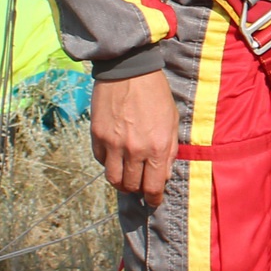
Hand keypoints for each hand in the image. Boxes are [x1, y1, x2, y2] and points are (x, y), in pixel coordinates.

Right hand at [91, 70, 179, 206]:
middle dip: (137, 190)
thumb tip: (163, 175)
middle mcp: (135, 150)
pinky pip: (101, 161)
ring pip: (113, 179)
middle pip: (131, 186)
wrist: (129, 71)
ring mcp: (114, 144)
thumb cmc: (156, 95)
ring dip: (120, 181)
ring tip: (126, 175)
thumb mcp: (172, 122)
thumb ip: (170, 151)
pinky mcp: (97, 136)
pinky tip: (115, 155)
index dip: (153, 198)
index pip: (153, 187)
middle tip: (139, 185)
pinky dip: (108, 163)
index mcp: (158, 147)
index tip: (153, 200)